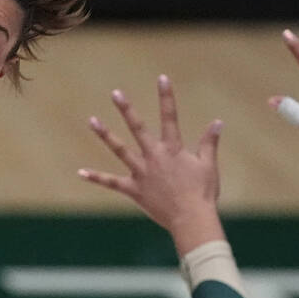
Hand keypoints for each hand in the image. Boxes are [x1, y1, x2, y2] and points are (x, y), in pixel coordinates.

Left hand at [78, 75, 225, 255]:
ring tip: (91, 120)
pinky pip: (111, 183)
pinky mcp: (133, 190)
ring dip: (105, 135)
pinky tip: (81, 172)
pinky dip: (96, 177)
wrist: (191, 219)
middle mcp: (154, 157)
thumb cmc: (203, 193)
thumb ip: (209, 142)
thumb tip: (218, 122)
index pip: (170, 117)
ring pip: (120, 149)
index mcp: (173, 149)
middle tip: (115, 93)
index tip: (162, 78)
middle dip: (127, 109)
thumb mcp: (208, 165)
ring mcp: (141, 173)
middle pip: (138, 128)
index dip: (166, 96)